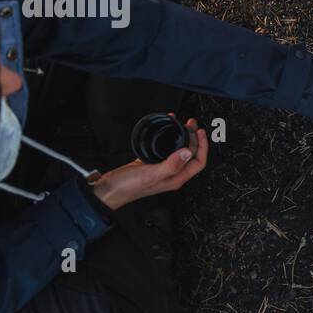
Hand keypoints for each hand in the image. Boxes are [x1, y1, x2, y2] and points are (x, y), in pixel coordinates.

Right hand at [92, 119, 207, 209]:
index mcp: (176, 178)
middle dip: (193, 137)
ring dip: (182, 136)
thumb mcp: (153, 174)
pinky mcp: (151, 163)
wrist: (110, 189)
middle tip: (191, 123)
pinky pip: (165, 149)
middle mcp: (172, 173)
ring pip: (178, 150)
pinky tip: (164, 132)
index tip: (200, 132)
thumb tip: (188, 152)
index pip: (198, 162)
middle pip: (190, 154)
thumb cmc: (129, 187)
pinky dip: (167, 138)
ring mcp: (162, 168)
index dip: (202, 146)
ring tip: (182, 124)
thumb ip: (171, 164)